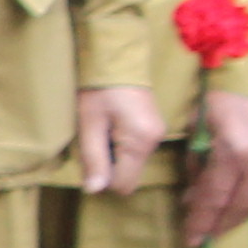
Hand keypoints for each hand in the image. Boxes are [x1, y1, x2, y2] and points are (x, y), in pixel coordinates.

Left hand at [71, 83, 164, 197]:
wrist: (117, 57)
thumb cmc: (98, 88)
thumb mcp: (89, 124)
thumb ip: (94, 158)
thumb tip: (94, 190)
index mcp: (140, 142)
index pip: (124, 184)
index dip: (103, 179)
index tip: (90, 159)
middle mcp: (155, 141)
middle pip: (130, 175)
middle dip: (110, 168)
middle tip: (94, 142)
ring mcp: (157, 134)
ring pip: (133, 163)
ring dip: (114, 156)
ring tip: (101, 131)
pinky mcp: (154, 127)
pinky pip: (136, 150)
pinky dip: (121, 146)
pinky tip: (110, 127)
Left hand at [179, 82, 247, 247]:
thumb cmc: (224, 84)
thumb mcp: (200, 119)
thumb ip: (198, 155)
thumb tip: (193, 187)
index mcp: (233, 150)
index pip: (214, 197)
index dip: (200, 220)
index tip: (189, 238)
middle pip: (238, 207)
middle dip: (218, 225)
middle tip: (200, 237)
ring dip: (236, 217)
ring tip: (216, 224)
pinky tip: (236, 204)